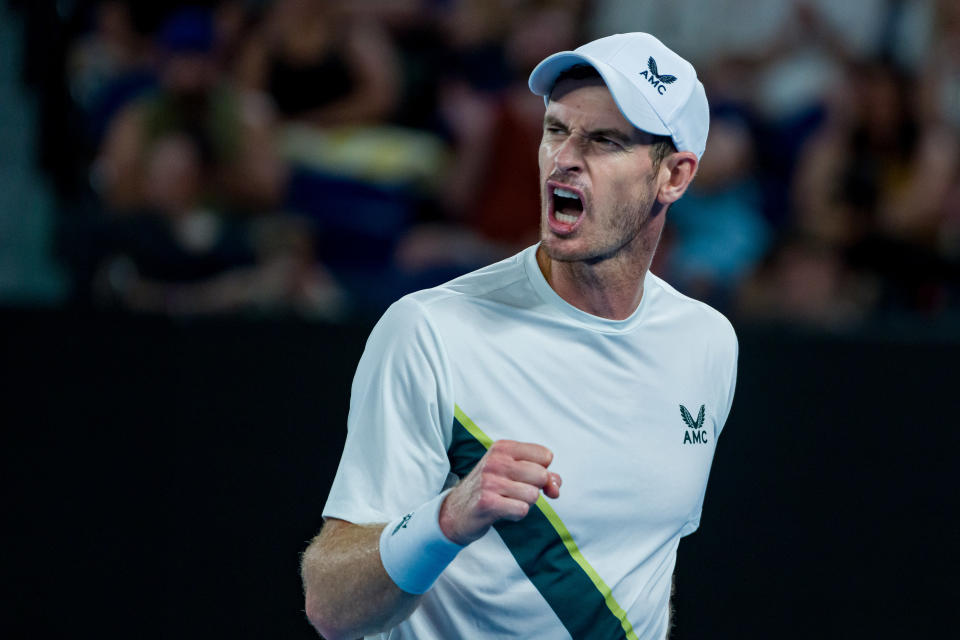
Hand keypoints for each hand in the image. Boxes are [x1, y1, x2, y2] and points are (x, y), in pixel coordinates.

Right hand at [438, 440, 561, 545]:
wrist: (456, 512)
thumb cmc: (490, 490)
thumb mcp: (514, 474)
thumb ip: (542, 476)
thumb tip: (556, 487)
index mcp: (503, 447)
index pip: (546, 455)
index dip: (545, 472)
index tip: (532, 480)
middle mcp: (496, 460)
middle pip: (542, 476)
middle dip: (536, 490)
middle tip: (517, 493)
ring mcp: (490, 481)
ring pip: (533, 495)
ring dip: (525, 503)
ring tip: (507, 501)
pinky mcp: (487, 502)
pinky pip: (522, 510)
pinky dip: (517, 514)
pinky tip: (503, 511)